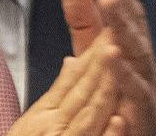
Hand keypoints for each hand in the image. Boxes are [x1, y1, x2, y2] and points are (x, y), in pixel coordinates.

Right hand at [8, 30, 124, 135]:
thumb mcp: (35, 120)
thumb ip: (59, 90)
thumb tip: (73, 60)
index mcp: (46, 114)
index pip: (75, 79)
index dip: (94, 53)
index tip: (110, 30)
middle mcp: (53, 128)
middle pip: (82, 92)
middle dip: (101, 63)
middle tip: (117, 35)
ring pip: (88, 117)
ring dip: (104, 92)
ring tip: (117, 67)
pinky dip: (106, 135)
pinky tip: (119, 121)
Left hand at [60, 0, 155, 135]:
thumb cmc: (117, 99)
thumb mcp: (94, 56)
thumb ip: (84, 23)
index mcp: (132, 46)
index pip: (121, 7)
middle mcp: (144, 62)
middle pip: (132, 22)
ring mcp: (147, 87)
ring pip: (138, 52)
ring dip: (124, 25)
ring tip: (108, 1)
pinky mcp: (144, 114)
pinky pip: (136, 93)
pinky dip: (126, 75)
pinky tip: (112, 56)